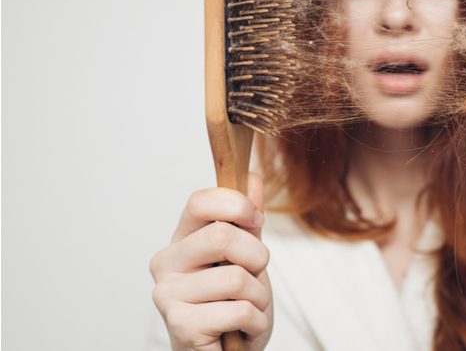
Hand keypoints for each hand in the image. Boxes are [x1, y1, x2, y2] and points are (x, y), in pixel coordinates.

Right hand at [149, 173, 272, 350]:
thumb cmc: (230, 304)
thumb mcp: (246, 256)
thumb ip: (248, 220)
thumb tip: (251, 178)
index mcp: (182, 239)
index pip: (200, 202)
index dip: (237, 205)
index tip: (256, 220)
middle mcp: (166, 263)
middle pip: (222, 236)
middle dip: (257, 257)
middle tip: (254, 275)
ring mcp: (168, 294)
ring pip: (237, 278)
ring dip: (259, 297)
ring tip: (247, 307)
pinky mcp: (180, 325)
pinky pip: (239, 310)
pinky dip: (255, 322)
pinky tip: (242, 328)